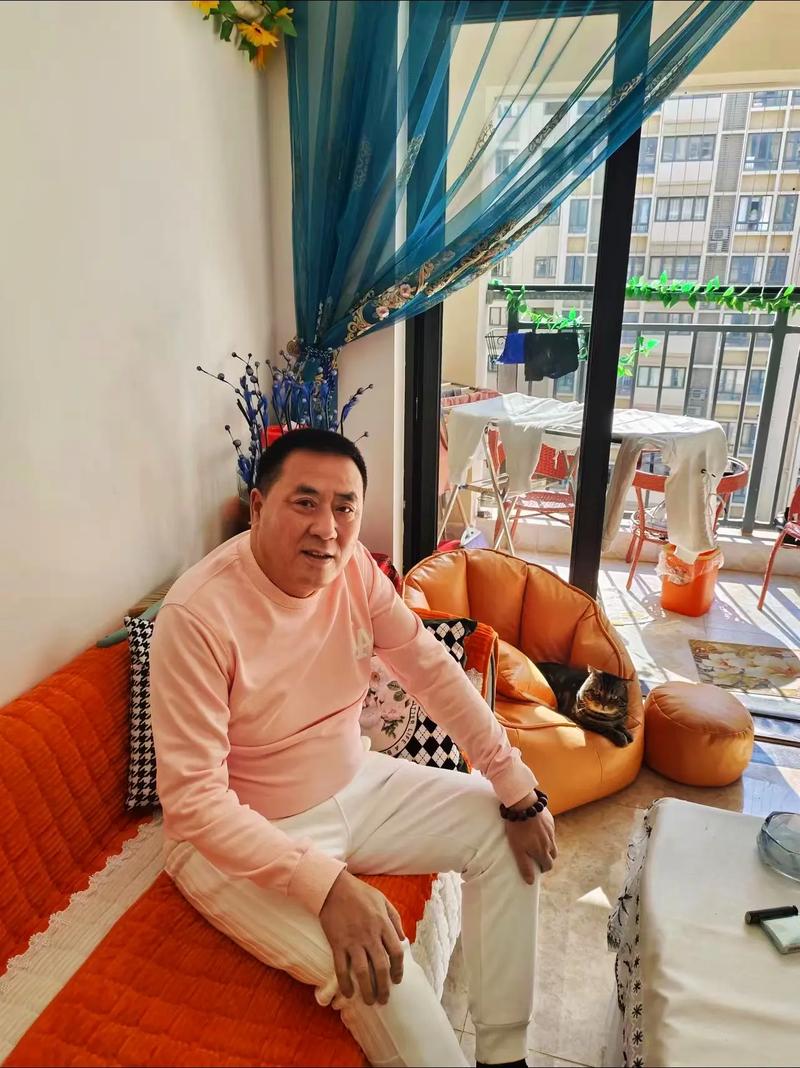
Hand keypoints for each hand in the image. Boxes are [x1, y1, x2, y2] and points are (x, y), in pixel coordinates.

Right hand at [319, 869, 405, 1004]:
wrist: (333, 887)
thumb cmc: (359, 892)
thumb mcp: (383, 900)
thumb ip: (395, 919)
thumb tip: (404, 940)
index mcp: (383, 924)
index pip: (396, 952)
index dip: (399, 969)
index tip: (397, 979)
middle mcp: (370, 935)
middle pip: (382, 966)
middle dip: (384, 986)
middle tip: (384, 999)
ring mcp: (353, 941)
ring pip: (363, 971)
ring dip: (368, 990)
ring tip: (370, 1001)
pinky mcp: (337, 943)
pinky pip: (342, 968)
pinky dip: (345, 983)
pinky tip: (349, 994)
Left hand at [504, 792, 556, 883]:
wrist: (523, 805)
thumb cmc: (518, 829)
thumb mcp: (518, 850)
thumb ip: (525, 866)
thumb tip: (530, 882)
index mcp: (542, 851)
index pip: (548, 865)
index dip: (543, 868)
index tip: (537, 868)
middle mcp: (549, 842)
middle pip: (553, 854)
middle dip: (547, 858)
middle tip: (538, 856)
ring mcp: (551, 830)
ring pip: (552, 842)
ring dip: (547, 845)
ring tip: (536, 842)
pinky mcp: (549, 820)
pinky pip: (550, 830)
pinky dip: (546, 833)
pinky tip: (536, 829)